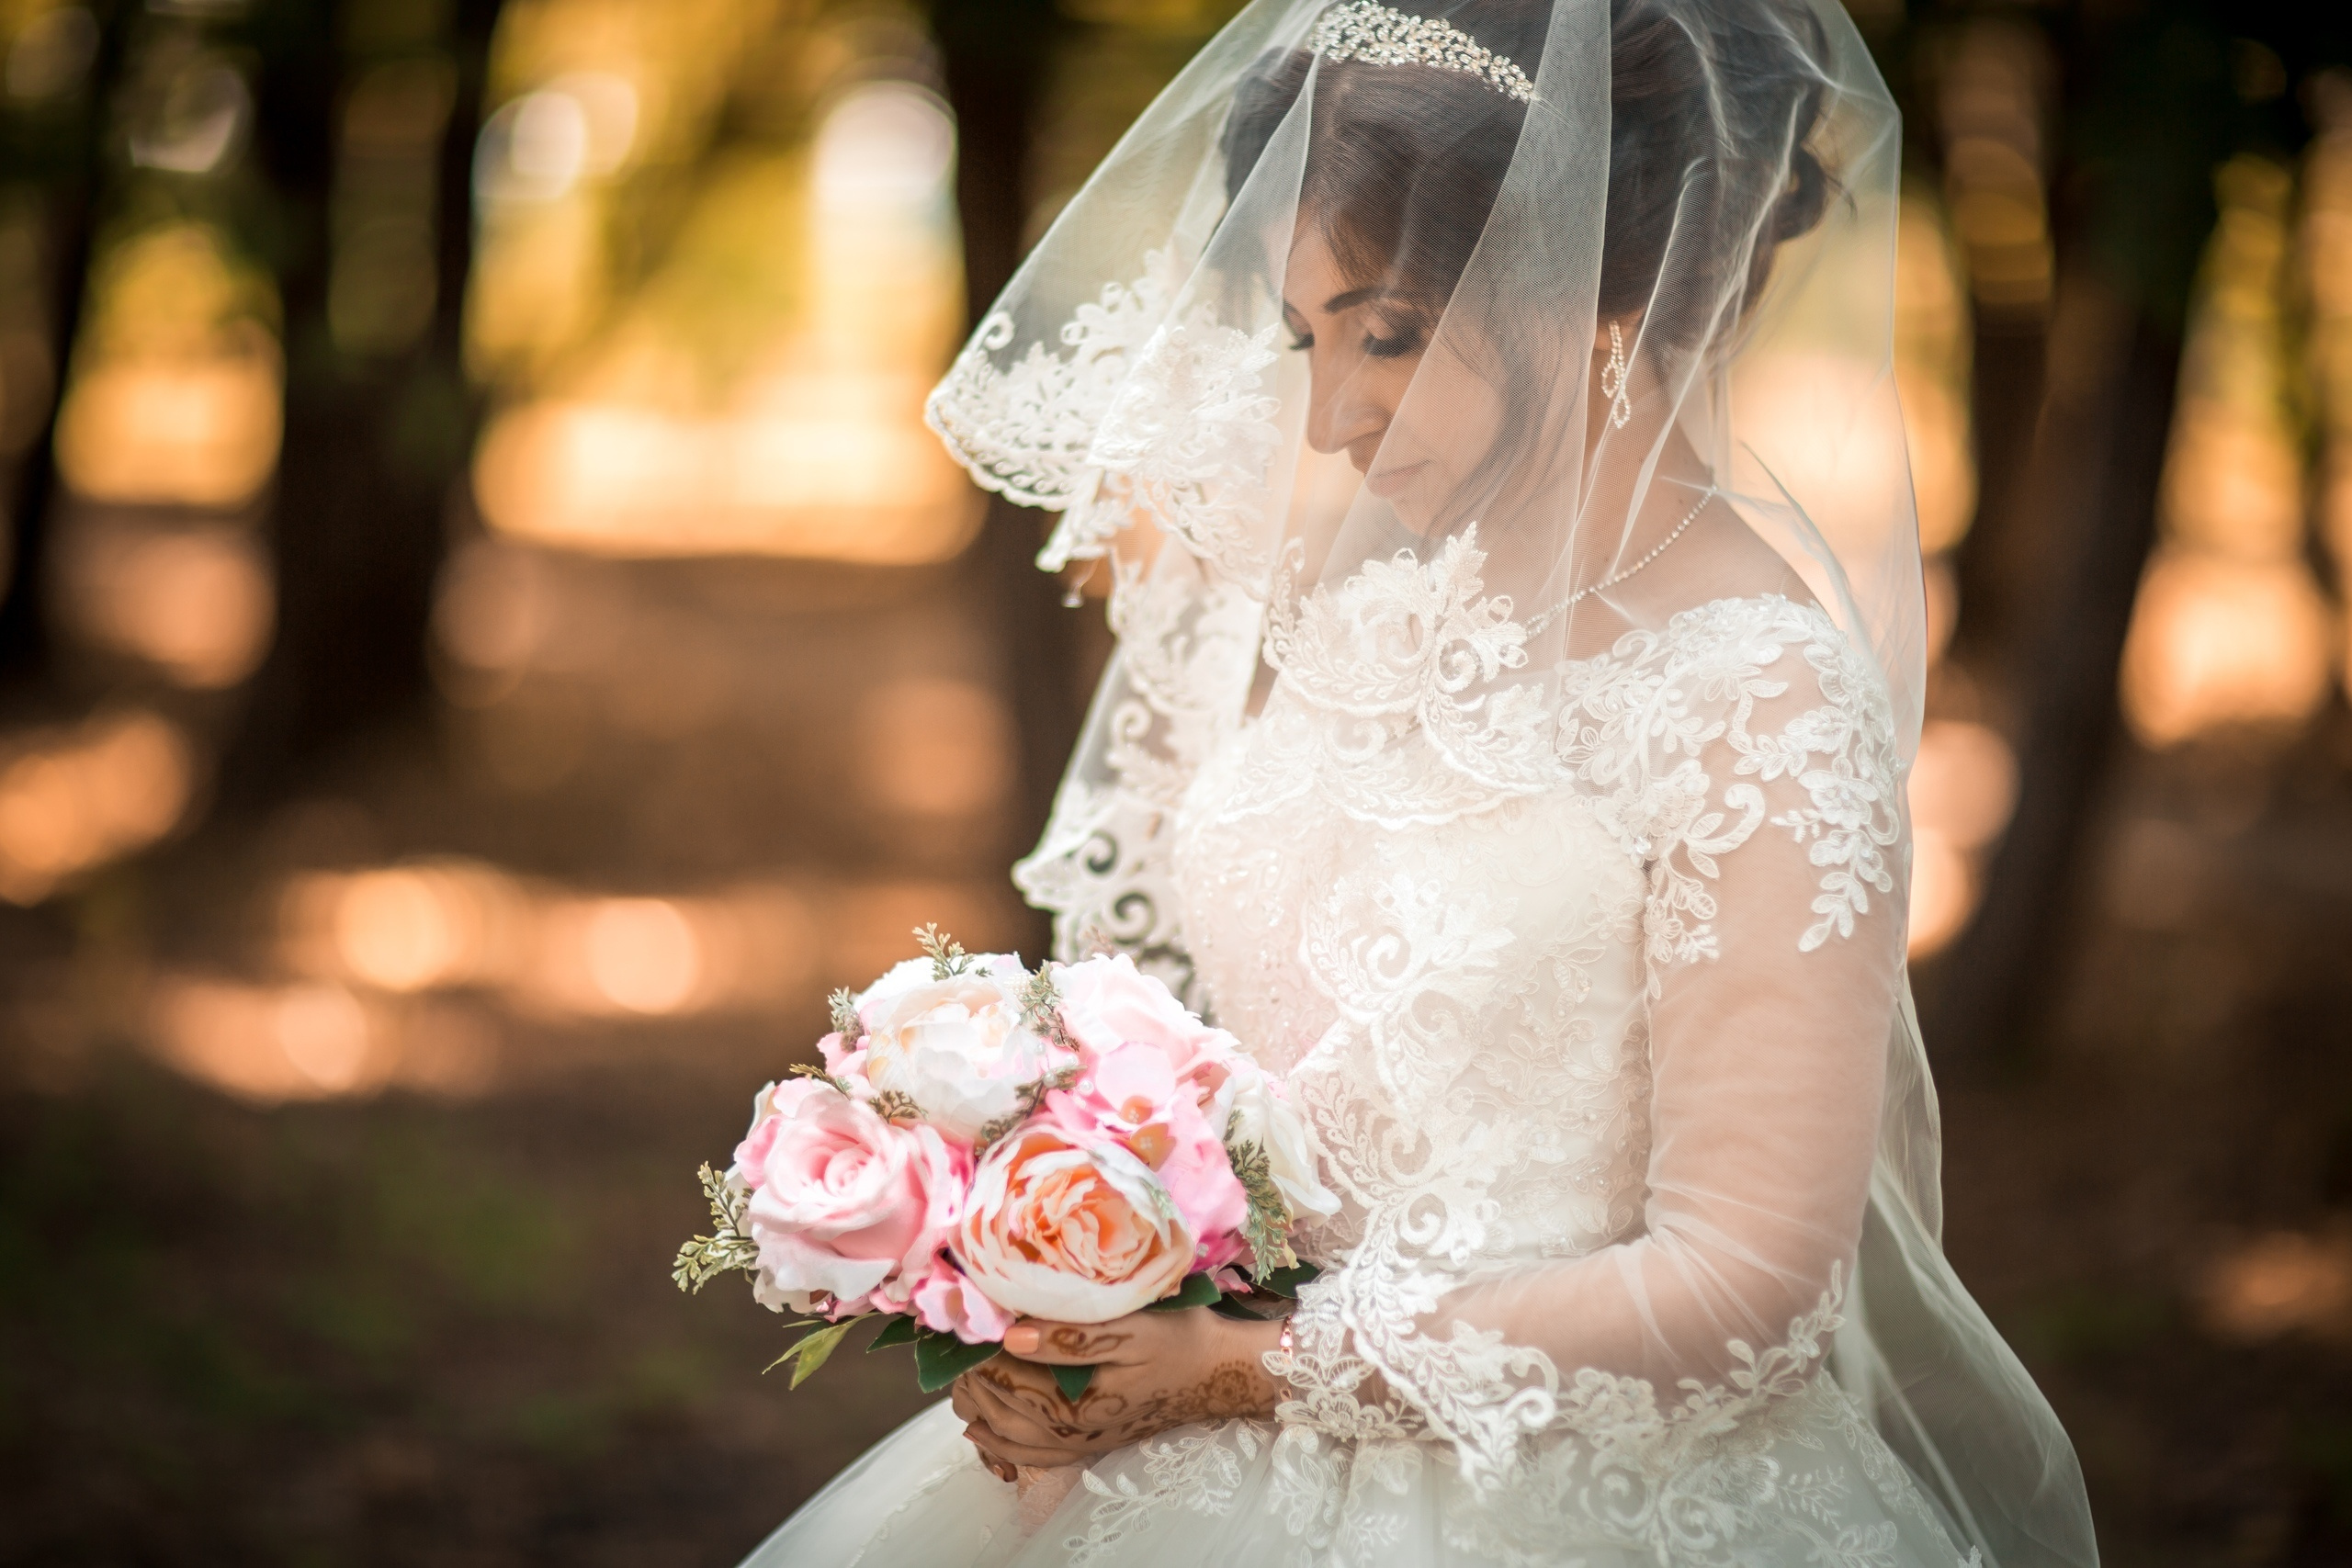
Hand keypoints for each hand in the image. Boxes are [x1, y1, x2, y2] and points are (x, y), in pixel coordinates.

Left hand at [951, 1307, 1285, 1474]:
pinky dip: (1005, 1446)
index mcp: (1078, 1404)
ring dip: (981, 1413)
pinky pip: (1037, 1455)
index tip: (958, 1325)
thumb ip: (1071, 1334)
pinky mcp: (1094, 1441)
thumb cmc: (1181, 1340)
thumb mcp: (1131, 1327)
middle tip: (950, 1349)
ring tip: (958, 1386)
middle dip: (970, 1384)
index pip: (1005, 1382)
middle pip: (1001, 1414)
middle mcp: (1076, 1433)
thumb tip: (1012, 1337)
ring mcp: (1085, 1442)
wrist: (1223, 1370)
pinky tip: (986, 1432)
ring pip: (1013, 1439)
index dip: (975, 1355)